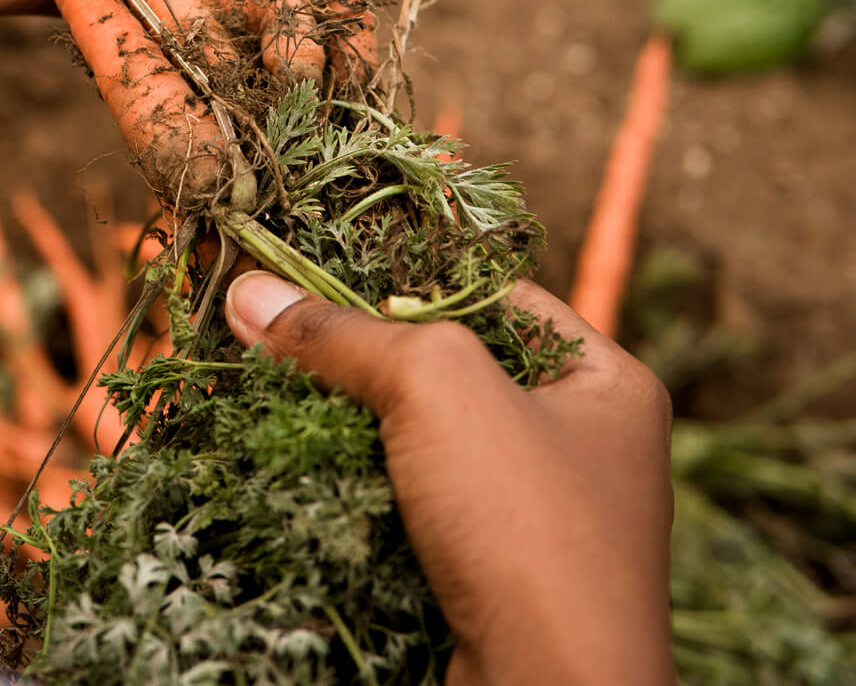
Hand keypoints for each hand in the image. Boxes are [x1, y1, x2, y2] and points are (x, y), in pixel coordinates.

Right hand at [226, 273, 675, 685]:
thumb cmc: (525, 526)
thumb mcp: (435, 390)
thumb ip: (343, 334)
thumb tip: (248, 293)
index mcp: (607, 383)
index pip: (492, 295)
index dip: (404, 277)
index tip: (313, 271)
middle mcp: (584, 448)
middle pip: (451, 371)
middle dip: (365, 358)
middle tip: (278, 335)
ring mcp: (538, 523)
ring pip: (426, 449)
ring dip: (353, 431)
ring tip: (272, 398)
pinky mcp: (491, 584)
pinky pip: (415, 516)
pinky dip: (359, 496)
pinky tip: (300, 476)